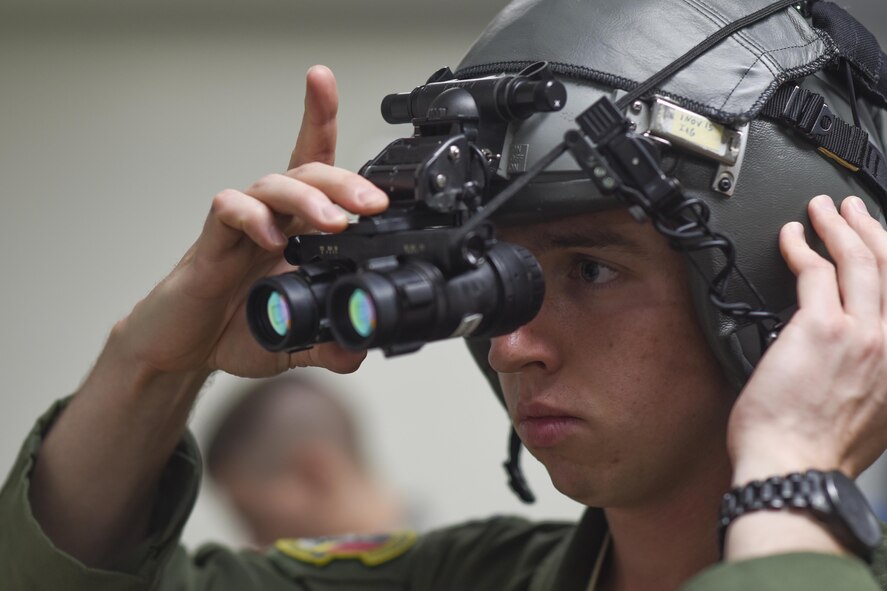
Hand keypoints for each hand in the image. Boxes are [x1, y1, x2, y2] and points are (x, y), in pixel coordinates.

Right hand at [116, 65, 388, 377]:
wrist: (181, 350)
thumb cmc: (234, 330)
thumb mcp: (294, 341)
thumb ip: (329, 345)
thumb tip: (360, 350)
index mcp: (296, 231)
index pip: (314, 168)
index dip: (320, 121)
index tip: (325, 82)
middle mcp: (271, 219)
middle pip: (307, 172)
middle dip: (344, 181)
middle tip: (374, 204)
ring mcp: (240, 229)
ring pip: (272, 184)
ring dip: (306, 197)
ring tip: (333, 223)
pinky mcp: (209, 246)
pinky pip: (227, 212)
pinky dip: (250, 218)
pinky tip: (270, 240)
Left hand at [728, 195, 886, 482]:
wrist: (795, 471)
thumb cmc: (817, 452)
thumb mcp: (872, 419)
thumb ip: (874, 380)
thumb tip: (861, 362)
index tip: (883, 244)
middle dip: (871, 229)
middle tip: (852, 210)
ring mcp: (860, 334)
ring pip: (858, 261)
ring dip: (839, 227)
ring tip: (823, 210)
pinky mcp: (819, 328)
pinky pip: (814, 272)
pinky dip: (802, 247)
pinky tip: (791, 236)